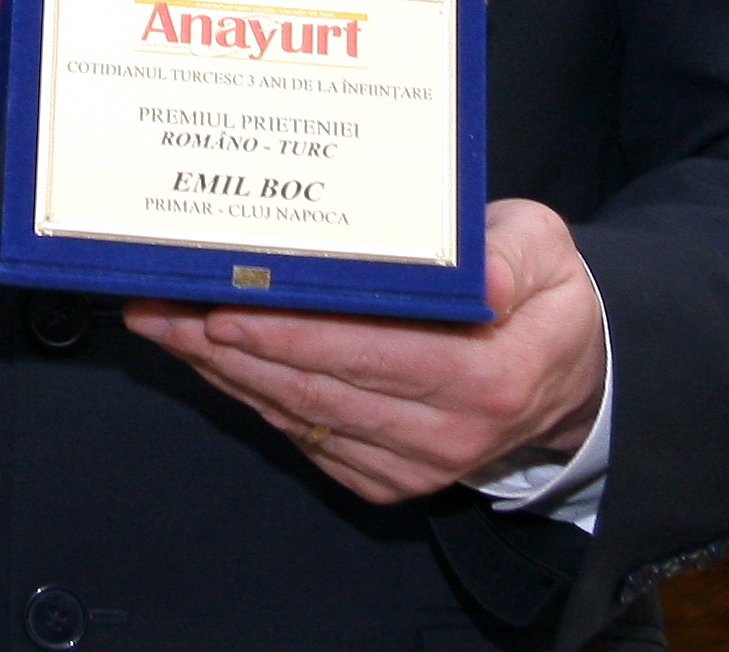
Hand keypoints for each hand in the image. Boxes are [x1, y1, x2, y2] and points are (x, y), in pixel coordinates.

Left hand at [125, 199, 604, 504]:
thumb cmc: (543, 293)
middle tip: (159, 302)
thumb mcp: (545, 250)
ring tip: (162, 322)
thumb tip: (483, 279)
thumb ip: (509, 254)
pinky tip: (208, 356)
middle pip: (314, 386)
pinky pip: (302, 434)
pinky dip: (250, 394)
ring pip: (297, 415)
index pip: (370, 352)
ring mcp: (415, 464)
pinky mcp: (387, 478)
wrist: (569, 373)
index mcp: (488, 376)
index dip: (291, 334)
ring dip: (220, 370)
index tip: (225, 307)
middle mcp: (447, 434)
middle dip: (225, 344)